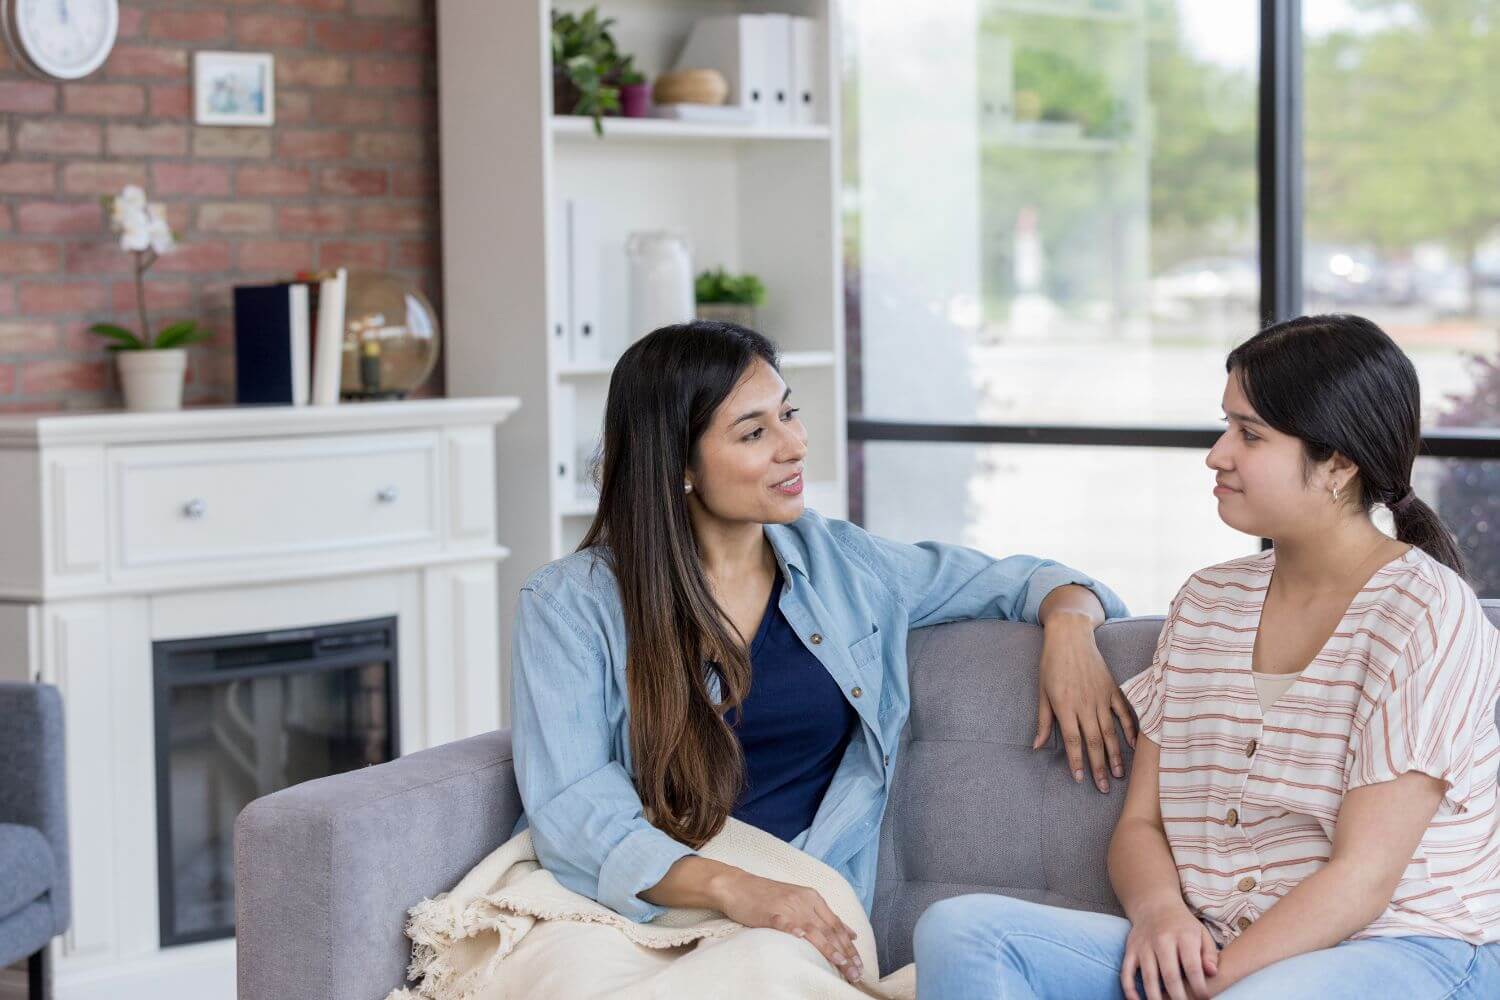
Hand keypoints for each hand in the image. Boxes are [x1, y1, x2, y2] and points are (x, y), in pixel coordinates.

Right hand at [711, 869, 863, 982]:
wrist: (738, 886)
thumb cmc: (769, 896)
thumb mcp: (802, 901)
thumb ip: (825, 917)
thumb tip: (851, 934)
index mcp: (813, 898)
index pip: (837, 925)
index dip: (850, 947)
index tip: (860, 966)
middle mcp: (804, 901)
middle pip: (829, 930)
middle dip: (845, 954)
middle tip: (855, 973)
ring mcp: (787, 906)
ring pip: (812, 929)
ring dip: (828, 948)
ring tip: (840, 964)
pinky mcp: (770, 912)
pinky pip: (783, 922)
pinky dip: (793, 930)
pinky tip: (801, 938)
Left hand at [1033, 612, 1135, 791]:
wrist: (1070, 635)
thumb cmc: (1051, 664)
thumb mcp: (1042, 692)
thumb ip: (1043, 721)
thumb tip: (1037, 745)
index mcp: (1064, 706)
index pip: (1072, 741)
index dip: (1076, 762)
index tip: (1079, 779)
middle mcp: (1085, 704)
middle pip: (1094, 742)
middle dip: (1099, 767)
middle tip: (1104, 788)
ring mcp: (1101, 697)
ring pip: (1110, 732)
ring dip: (1115, 755)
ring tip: (1119, 774)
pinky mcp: (1112, 689)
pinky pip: (1124, 713)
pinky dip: (1130, 729)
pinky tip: (1134, 746)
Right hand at [1122, 902, 1218, 999]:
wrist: (1154, 904)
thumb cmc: (1183, 925)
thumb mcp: (1201, 933)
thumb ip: (1209, 954)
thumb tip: (1212, 973)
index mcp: (1183, 937)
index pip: (1192, 966)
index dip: (1199, 986)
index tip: (1205, 998)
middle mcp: (1162, 940)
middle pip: (1169, 974)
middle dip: (1178, 997)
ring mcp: (1144, 945)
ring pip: (1148, 976)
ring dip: (1155, 997)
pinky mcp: (1131, 950)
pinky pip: (1126, 972)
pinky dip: (1129, 989)